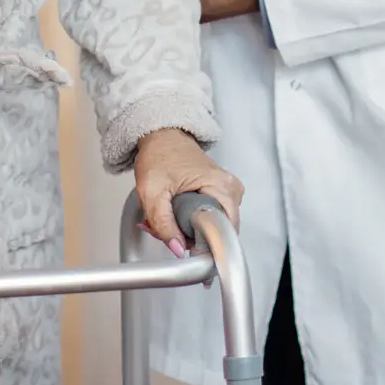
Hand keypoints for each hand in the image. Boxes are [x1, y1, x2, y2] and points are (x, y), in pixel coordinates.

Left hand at [132, 128, 243, 258]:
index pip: (224, 232)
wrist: (162, 135)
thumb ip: (163, 223)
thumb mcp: (153, 191)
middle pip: (215, 232)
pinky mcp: (220, 193)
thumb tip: (178, 249)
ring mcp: (227, 191)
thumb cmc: (160, 154)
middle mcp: (231, 189)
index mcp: (222, 186)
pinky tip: (172, 213)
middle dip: (187, 237)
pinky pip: (208, 218)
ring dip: (184, 230)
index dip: (201, 244)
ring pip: (210, 227)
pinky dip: (188, 221)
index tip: (182, 244)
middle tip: (163, 228)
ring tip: (164, 219)